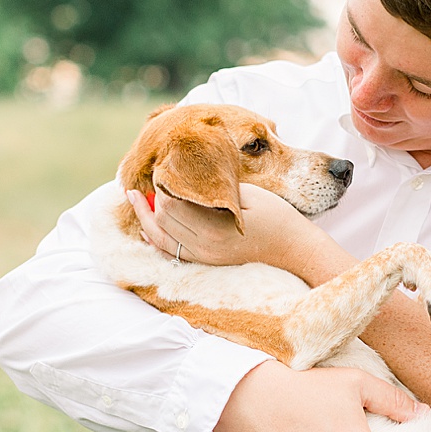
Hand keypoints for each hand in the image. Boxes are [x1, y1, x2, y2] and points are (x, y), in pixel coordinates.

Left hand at [127, 184, 325, 271]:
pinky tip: (148, 226)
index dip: (161, 186)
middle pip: (161, 221)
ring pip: (161, 239)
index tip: (161, 169)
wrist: (295, 250)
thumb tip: (188, 176)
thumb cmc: (277, 217)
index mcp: (213, 229)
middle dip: (150, 201)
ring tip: (134, 199)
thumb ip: (216, 188)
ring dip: (146, 219)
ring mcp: (205, 258)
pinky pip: (172, 252)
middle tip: (148, 181)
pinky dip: (156, 238)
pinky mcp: (208, 262)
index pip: (170, 205)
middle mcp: (204, 248)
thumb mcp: (249, 195)